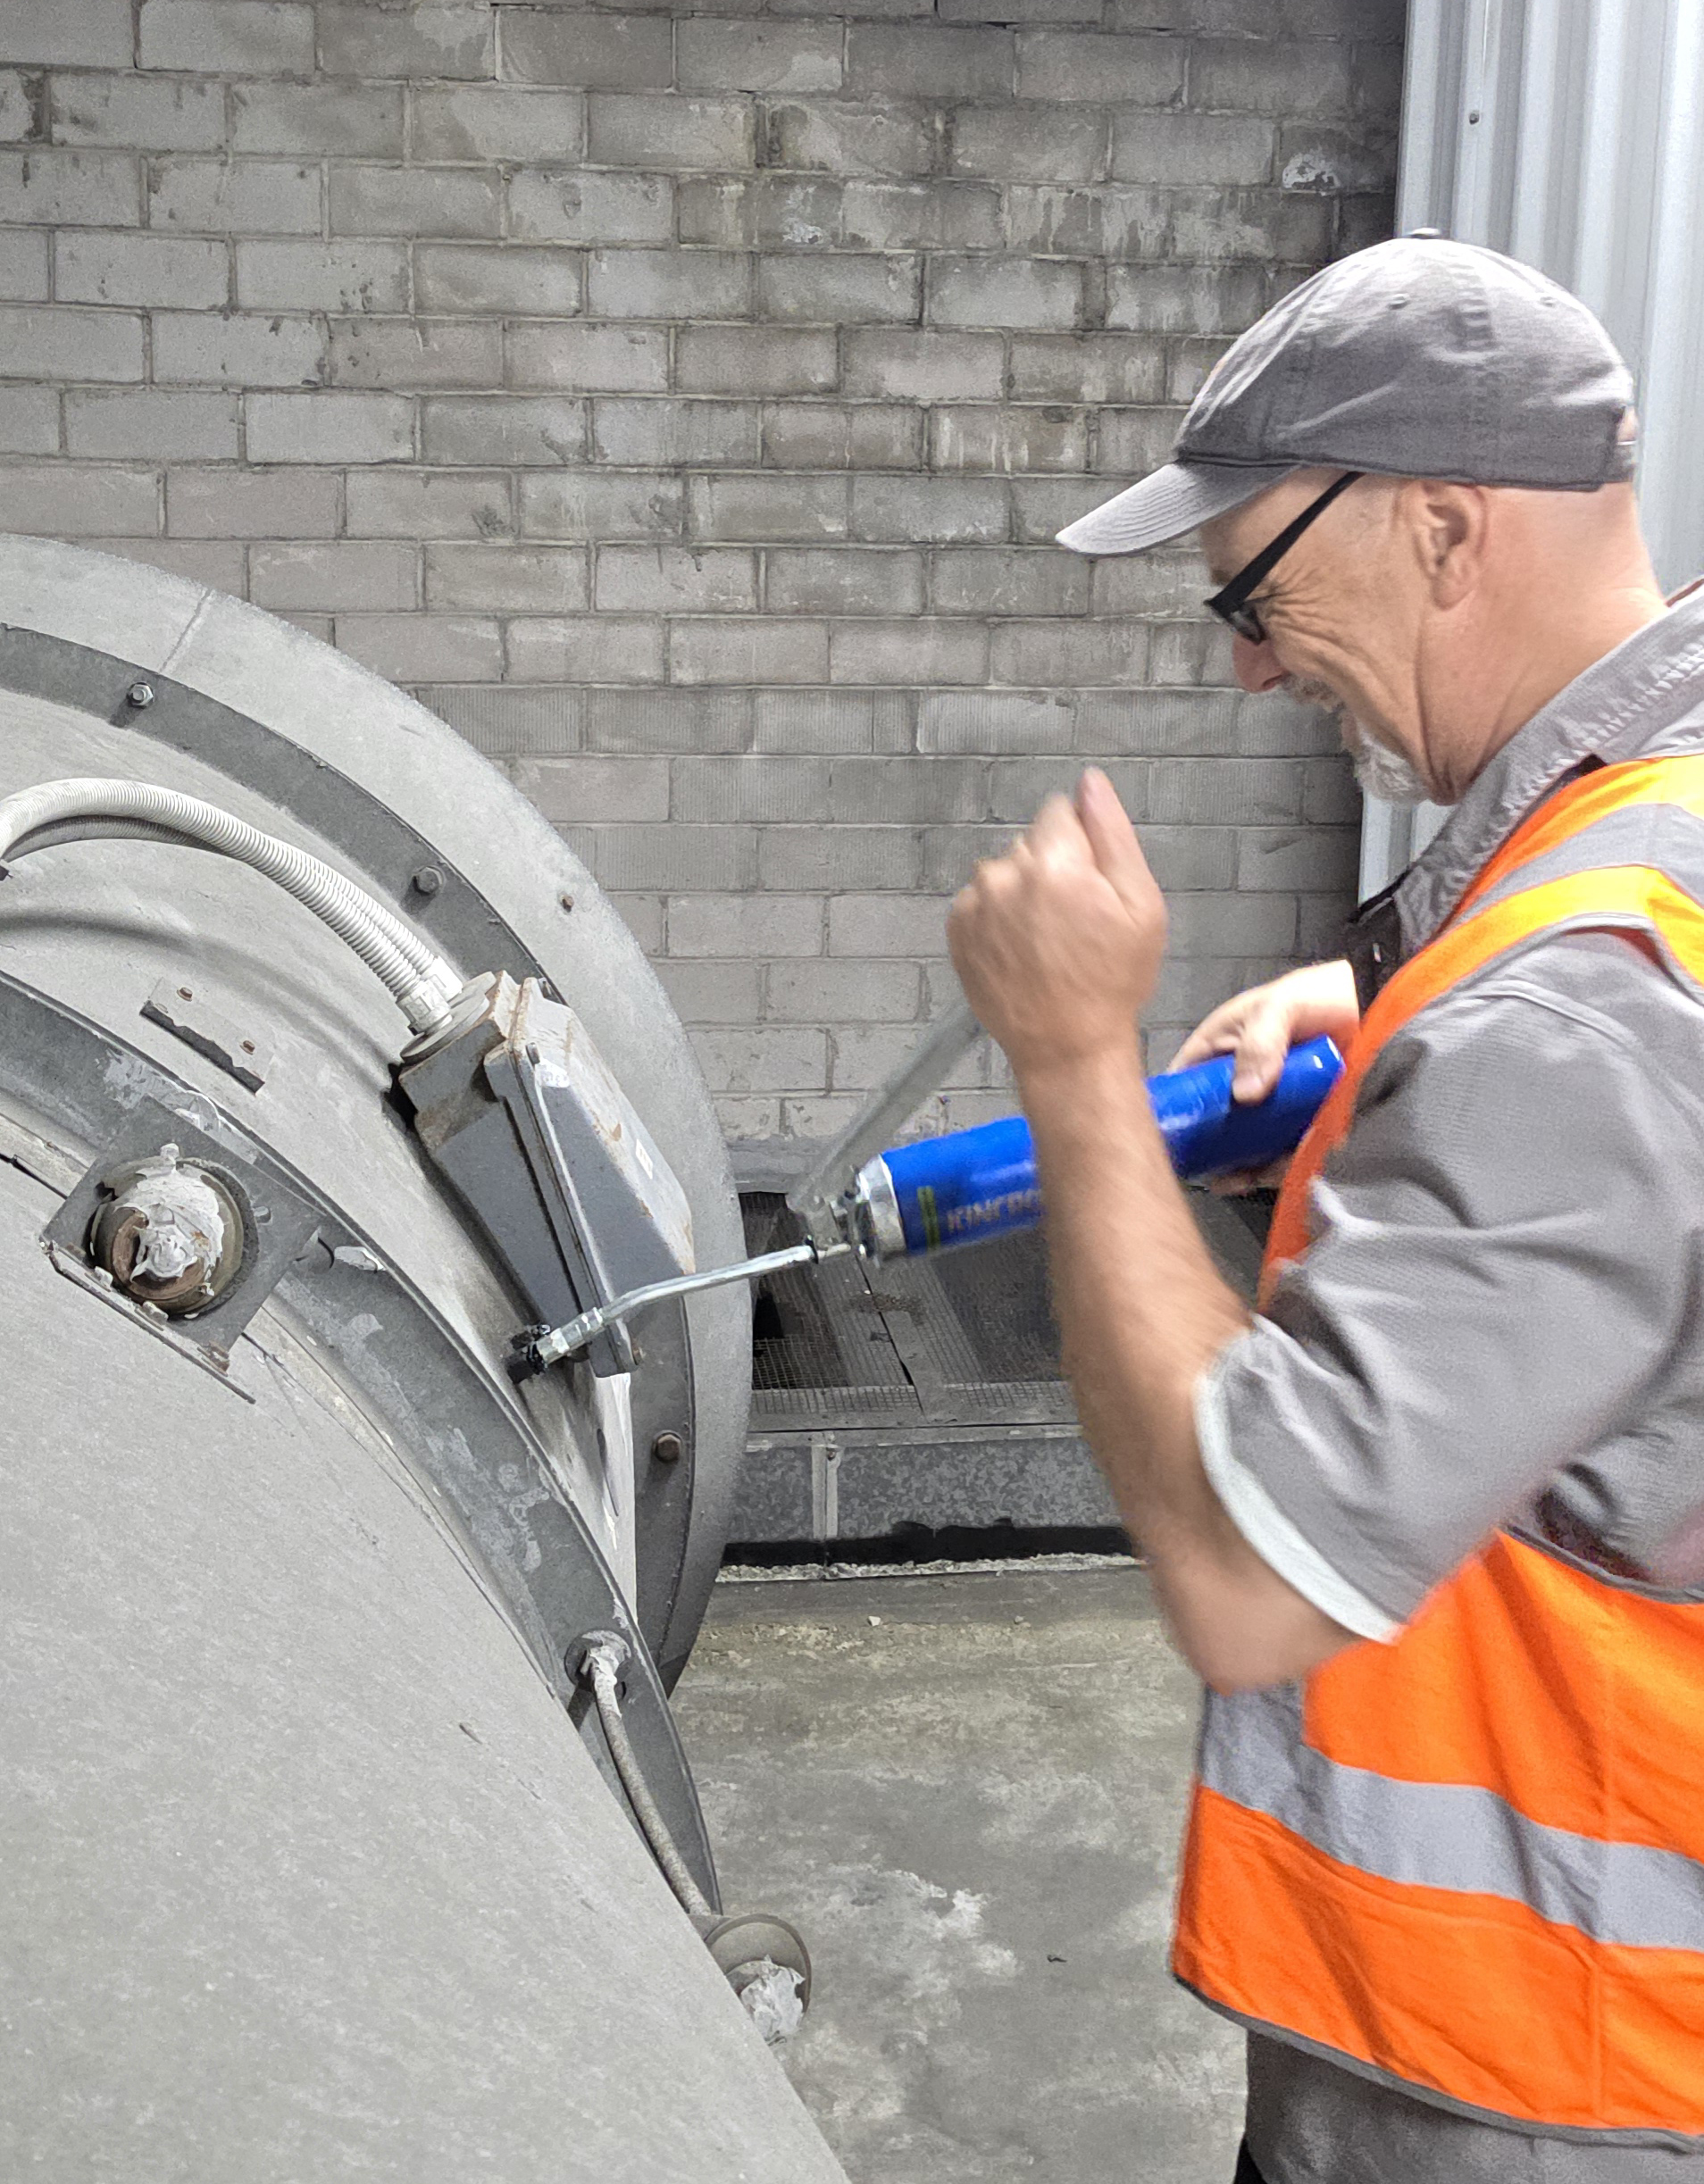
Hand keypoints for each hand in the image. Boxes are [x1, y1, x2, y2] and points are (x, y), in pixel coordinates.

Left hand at [947, 769, 1164, 1080]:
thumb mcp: (1139, 905)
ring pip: (1003, 873)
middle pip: (1030, 844)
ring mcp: (975, 904)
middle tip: (1074, 920)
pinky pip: (980, 902)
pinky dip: (997, 917)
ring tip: (1046, 940)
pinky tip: (1022, 951)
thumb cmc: (1112, 980)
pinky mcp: (957, 931)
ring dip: (1021, 892)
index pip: (1059, 812)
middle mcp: (1004, 874)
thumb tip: (1090, 783)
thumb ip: (1112, 835)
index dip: (1082, 844)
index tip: (1092, 883)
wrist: (1066, 1046)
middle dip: (1052, 867)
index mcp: (1054, 862)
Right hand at [1168, 960, 1358, 1195]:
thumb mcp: (1280, 1007)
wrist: (1376, 1004)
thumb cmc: (1318, 996)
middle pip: (1212, 1125)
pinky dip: (1277, 1167)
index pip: (1183, 1083)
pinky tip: (1278, 1173)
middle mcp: (1240, 1082)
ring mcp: (1269, 1106)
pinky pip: (1280, 1152)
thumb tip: (1245, 1096)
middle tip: (1221, 1175)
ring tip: (1247, 1180)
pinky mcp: (1299, 1123)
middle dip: (1211, 1153)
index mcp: (1219, 1050)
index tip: (1177, 1142)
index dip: (1176, 1111)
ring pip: (1244, 1145)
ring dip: (1242, 1167)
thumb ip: (1260, 1043)